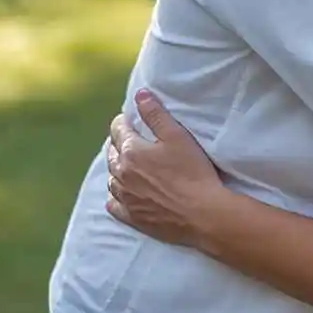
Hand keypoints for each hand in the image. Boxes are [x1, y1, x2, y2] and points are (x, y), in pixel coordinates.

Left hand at [105, 89, 225, 246]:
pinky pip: (114, 205)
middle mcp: (122, 175)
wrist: (202, 214)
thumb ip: (156, 114)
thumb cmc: (193, 172)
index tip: (127, 119)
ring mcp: (126, 198)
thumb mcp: (177, 136)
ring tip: (124, 165)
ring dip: (115, 169)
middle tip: (126, 139)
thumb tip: (139, 95)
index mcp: (132, 152)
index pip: (118, 130)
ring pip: (111, 179)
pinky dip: (115, 197)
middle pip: (112, 154)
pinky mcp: (132, 217)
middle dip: (117, 144)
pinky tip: (120, 195)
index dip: (122, 121)